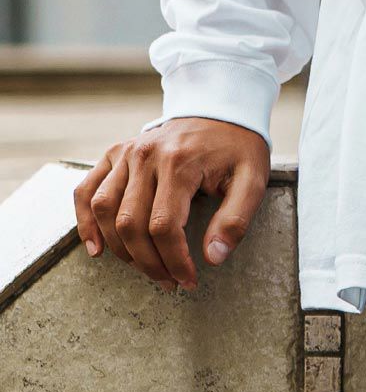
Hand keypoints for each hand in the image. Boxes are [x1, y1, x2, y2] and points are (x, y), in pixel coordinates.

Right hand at [74, 118, 270, 291]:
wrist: (217, 109)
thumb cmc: (237, 149)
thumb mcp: (252, 182)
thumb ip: (235, 221)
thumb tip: (213, 258)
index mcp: (177, 164)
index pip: (164, 227)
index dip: (175, 262)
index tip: (189, 281)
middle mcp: (143, 157)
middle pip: (131, 224)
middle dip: (150, 263)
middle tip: (171, 283)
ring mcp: (124, 155)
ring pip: (105, 211)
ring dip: (121, 249)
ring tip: (145, 270)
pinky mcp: (114, 155)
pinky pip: (86, 190)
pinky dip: (86, 221)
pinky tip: (97, 249)